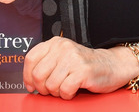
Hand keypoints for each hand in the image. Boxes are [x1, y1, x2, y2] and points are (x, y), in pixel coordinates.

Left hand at [23, 37, 138, 99]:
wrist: (112, 65)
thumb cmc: (84, 65)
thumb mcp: (63, 57)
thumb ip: (46, 63)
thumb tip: (29, 82)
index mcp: (55, 43)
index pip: (30, 59)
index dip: (27, 76)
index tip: (31, 86)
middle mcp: (63, 47)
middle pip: (38, 74)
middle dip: (42, 88)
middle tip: (51, 90)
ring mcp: (73, 58)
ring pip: (50, 85)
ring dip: (57, 92)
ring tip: (65, 88)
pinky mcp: (83, 71)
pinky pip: (64, 90)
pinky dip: (67, 95)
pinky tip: (73, 91)